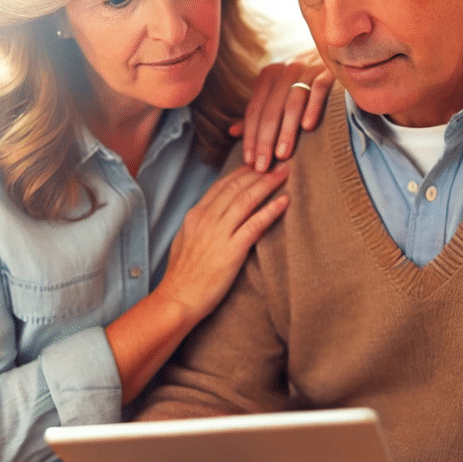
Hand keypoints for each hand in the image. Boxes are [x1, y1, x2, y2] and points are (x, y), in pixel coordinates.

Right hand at [156, 164, 288, 322]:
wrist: (178, 299)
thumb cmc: (182, 275)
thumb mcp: (185, 240)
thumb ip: (200, 224)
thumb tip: (215, 213)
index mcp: (195, 215)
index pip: (222, 185)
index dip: (242, 172)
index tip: (258, 164)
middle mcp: (206, 219)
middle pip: (236, 187)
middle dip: (259, 172)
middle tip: (278, 162)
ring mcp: (218, 234)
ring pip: (246, 200)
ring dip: (268, 184)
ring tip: (284, 173)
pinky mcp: (231, 251)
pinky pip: (255, 225)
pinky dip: (271, 210)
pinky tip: (284, 201)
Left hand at [231, 49, 333, 171]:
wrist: (339, 62)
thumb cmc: (305, 88)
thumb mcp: (278, 98)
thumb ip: (258, 115)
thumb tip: (232, 132)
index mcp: (269, 75)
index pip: (254, 110)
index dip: (250, 137)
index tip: (250, 161)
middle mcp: (286, 70)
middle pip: (270, 109)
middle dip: (264, 140)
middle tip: (263, 166)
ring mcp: (308, 69)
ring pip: (292, 103)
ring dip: (286, 130)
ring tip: (282, 155)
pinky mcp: (329, 72)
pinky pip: (319, 89)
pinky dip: (312, 108)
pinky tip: (308, 128)